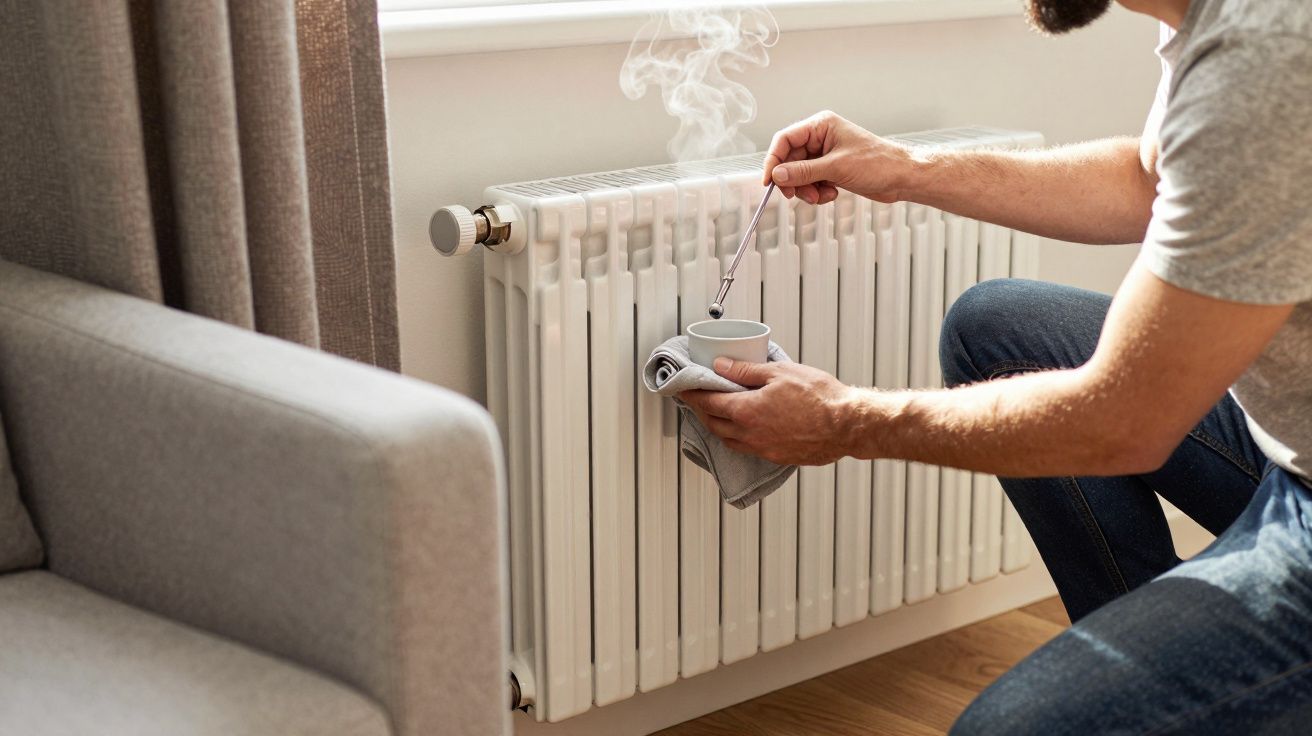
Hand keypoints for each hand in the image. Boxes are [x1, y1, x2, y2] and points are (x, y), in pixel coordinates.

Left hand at [679, 357, 863, 465]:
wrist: (848, 425)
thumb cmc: (821, 397)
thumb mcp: (780, 373)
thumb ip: (747, 370)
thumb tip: (722, 365)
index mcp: (747, 412)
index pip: (708, 403)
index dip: (693, 394)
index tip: (684, 388)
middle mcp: (750, 435)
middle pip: (714, 424)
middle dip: (702, 411)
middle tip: (698, 399)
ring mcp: (763, 449)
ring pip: (729, 440)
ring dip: (718, 426)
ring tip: (718, 412)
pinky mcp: (777, 457)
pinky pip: (747, 448)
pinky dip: (738, 438)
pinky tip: (744, 428)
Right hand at [763, 110, 915, 205]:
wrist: (901, 177)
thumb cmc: (878, 163)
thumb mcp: (836, 168)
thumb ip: (803, 172)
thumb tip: (777, 175)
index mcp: (821, 126)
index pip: (785, 139)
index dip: (773, 160)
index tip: (770, 181)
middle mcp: (821, 138)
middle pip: (790, 159)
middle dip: (793, 180)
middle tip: (796, 195)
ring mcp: (826, 154)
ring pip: (799, 174)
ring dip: (806, 189)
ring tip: (820, 196)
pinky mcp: (831, 169)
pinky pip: (811, 182)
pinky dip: (816, 191)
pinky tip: (831, 194)